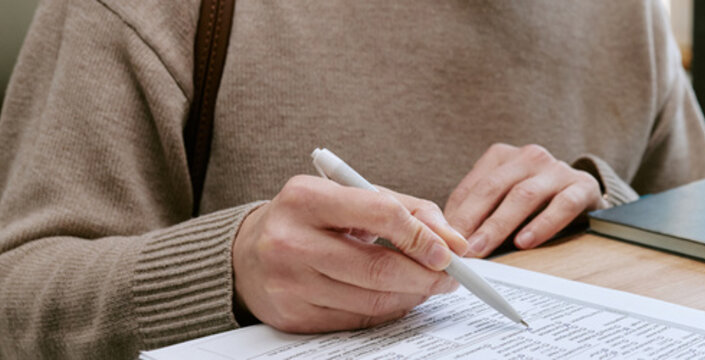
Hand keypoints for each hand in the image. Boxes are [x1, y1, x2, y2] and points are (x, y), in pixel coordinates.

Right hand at [231, 175, 468, 332]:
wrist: (250, 251)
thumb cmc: (313, 219)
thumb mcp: (353, 198)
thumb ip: (408, 210)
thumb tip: (455, 243)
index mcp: (306, 198)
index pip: (381, 214)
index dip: (422, 236)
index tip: (449, 252)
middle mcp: (290, 240)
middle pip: (379, 268)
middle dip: (426, 276)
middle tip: (450, 277)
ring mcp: (288, 283)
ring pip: (372, 300)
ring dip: (412, 296)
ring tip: (427, 286)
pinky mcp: (292, 315)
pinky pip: (357, 321)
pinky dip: (388, 312)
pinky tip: (398, 299)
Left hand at [445, 144, 600, 257]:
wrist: (585, 195)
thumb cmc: (536, 202)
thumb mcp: (503, 199)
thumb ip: (478, 212)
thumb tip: (447, 237)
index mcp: (503, 157)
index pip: (473, 186)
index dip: (456, 214)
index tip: (443, 240)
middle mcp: (530, 157)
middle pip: (494, 188)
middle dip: (473, 220)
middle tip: (459, 248)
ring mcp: (557, 169)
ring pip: (524, 195)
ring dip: (499, 225)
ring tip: (483, 248)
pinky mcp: (583, 186)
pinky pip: (562, 205)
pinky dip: (542, 225)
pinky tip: (525, 242)